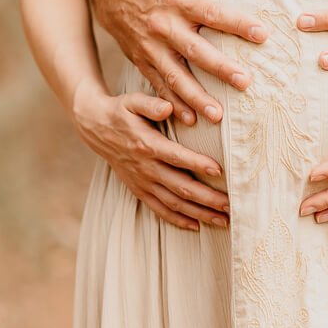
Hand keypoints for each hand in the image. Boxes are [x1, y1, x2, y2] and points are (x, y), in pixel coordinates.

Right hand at [73, 83, 229, 230]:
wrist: (95, 128)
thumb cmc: (120, 111)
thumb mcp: (132, 101)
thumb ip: (150, 104)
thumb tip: (168, 107)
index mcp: (147, 145)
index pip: (176, 157)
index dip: (197, 164)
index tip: (219, 170)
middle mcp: (146, 168)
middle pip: (180, 187)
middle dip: (207, 198)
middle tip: (231, 205)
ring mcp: (142, 182)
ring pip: (173, 203)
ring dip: (199, 214)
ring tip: (223, 220)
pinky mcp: (139, 190)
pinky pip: (159, 210)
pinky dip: (177, 220)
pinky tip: (197, 226)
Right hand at [90, 0, 266, 124]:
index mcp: (178, 2)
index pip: (212, 13)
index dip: (237, 23)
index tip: (263, 34)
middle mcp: (165, 27)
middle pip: (195, 50)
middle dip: (220, 68)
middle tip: (245, 82)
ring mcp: (152, 49)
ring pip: (176, 76)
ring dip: (196, 97)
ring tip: (218, 115)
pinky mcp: (144, 62)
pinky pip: (159, 87)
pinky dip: (173, 104)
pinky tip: (191, 120)